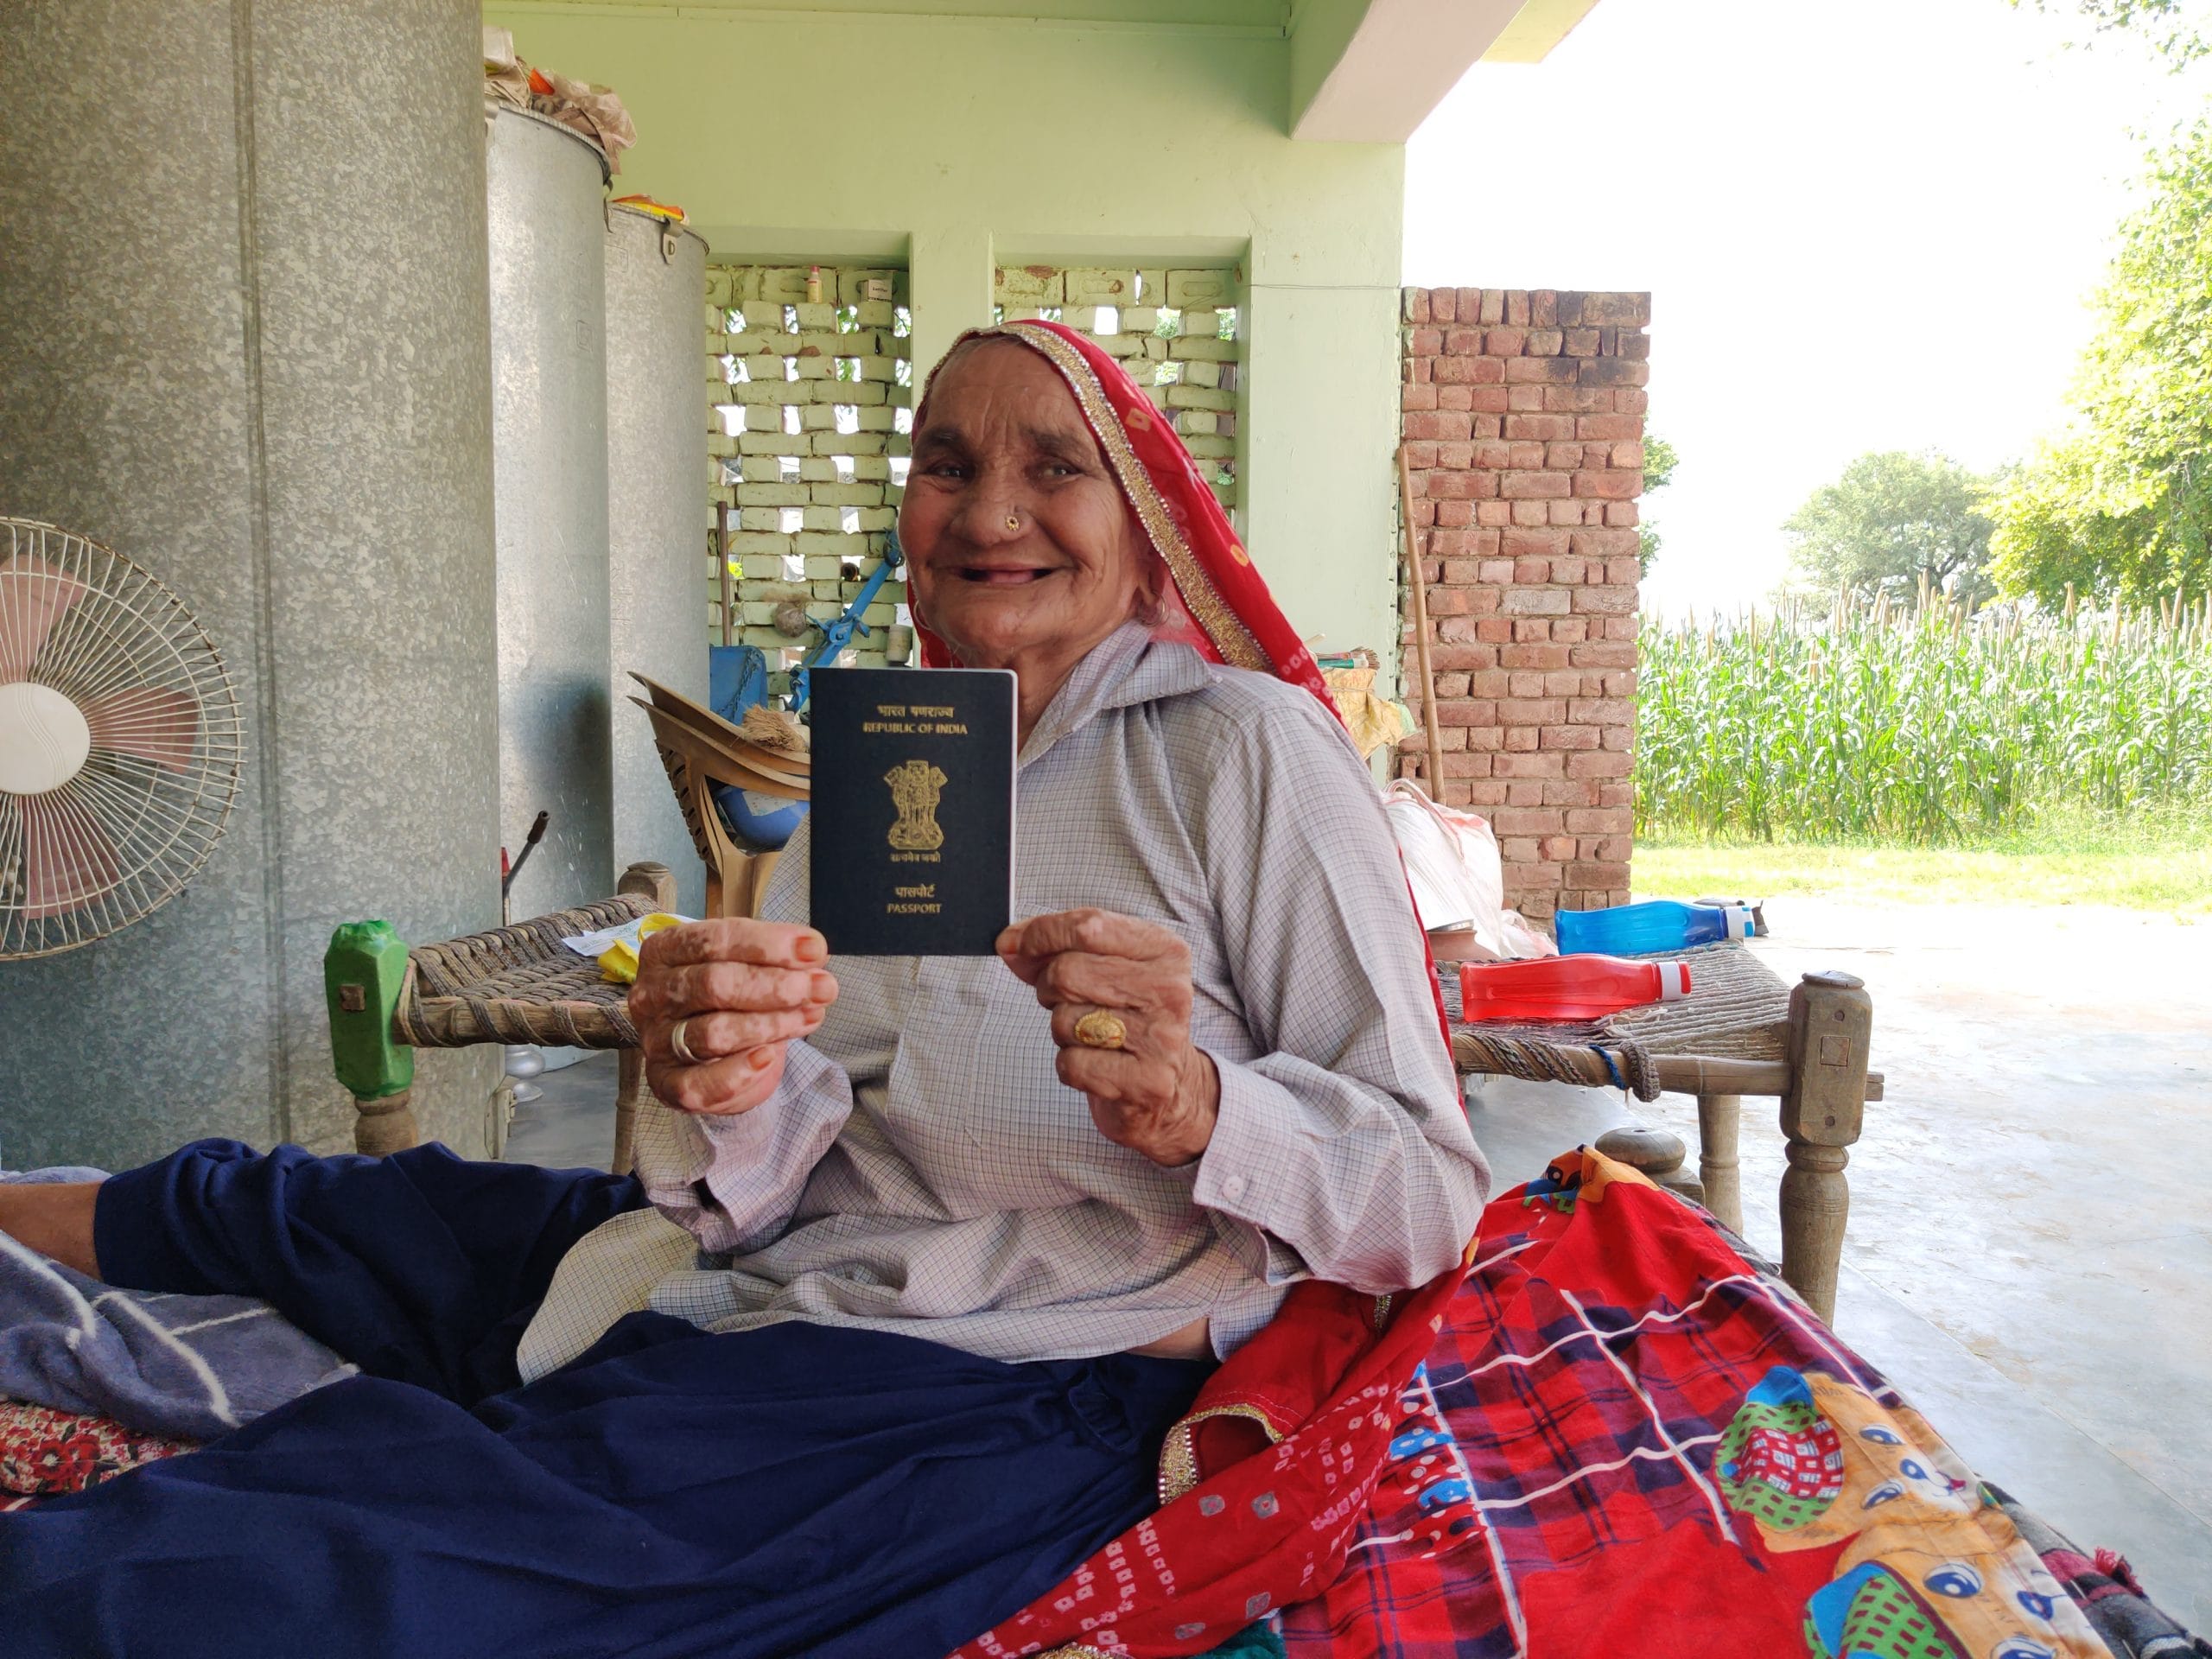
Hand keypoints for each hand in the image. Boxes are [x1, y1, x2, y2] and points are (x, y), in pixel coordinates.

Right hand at [629, 920, 837, 1116]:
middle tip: (823, 988)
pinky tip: (768, 1058)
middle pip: (714, 984)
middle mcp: (651, 994)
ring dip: (771, 1024)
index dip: (768, 944)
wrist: (713, 1051)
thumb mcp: (749, 965)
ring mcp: (654, 1040)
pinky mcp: (665, 1083)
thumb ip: (776, 958)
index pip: (713, 940)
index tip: (815, 950)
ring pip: (714, 1032)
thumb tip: (813, 953)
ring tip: (812, 1016)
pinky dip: (737, 1073)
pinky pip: (697, 1084)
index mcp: (663, 951)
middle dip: (775, 986)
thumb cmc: (729, 996)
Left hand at [996, 908, 1218, 1166]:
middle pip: (1067, 973)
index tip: (1014, 945)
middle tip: (1064, 1000)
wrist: (1171, 1087)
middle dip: (1048, 988)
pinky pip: (1071, 1064)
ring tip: (1090, 1036)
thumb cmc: (1128, 1019)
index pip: (1088, 926)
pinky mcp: (1147, 1083)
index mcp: (1164, 950)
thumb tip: (1009, 944)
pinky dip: (1070, 1066)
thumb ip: (1056, 950)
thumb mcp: (1104, 970)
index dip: (1040, 934)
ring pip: (1065, 1020)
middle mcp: (1169, 990)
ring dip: (1062, 1030)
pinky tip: (1097, 1065)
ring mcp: (1161, 1038)